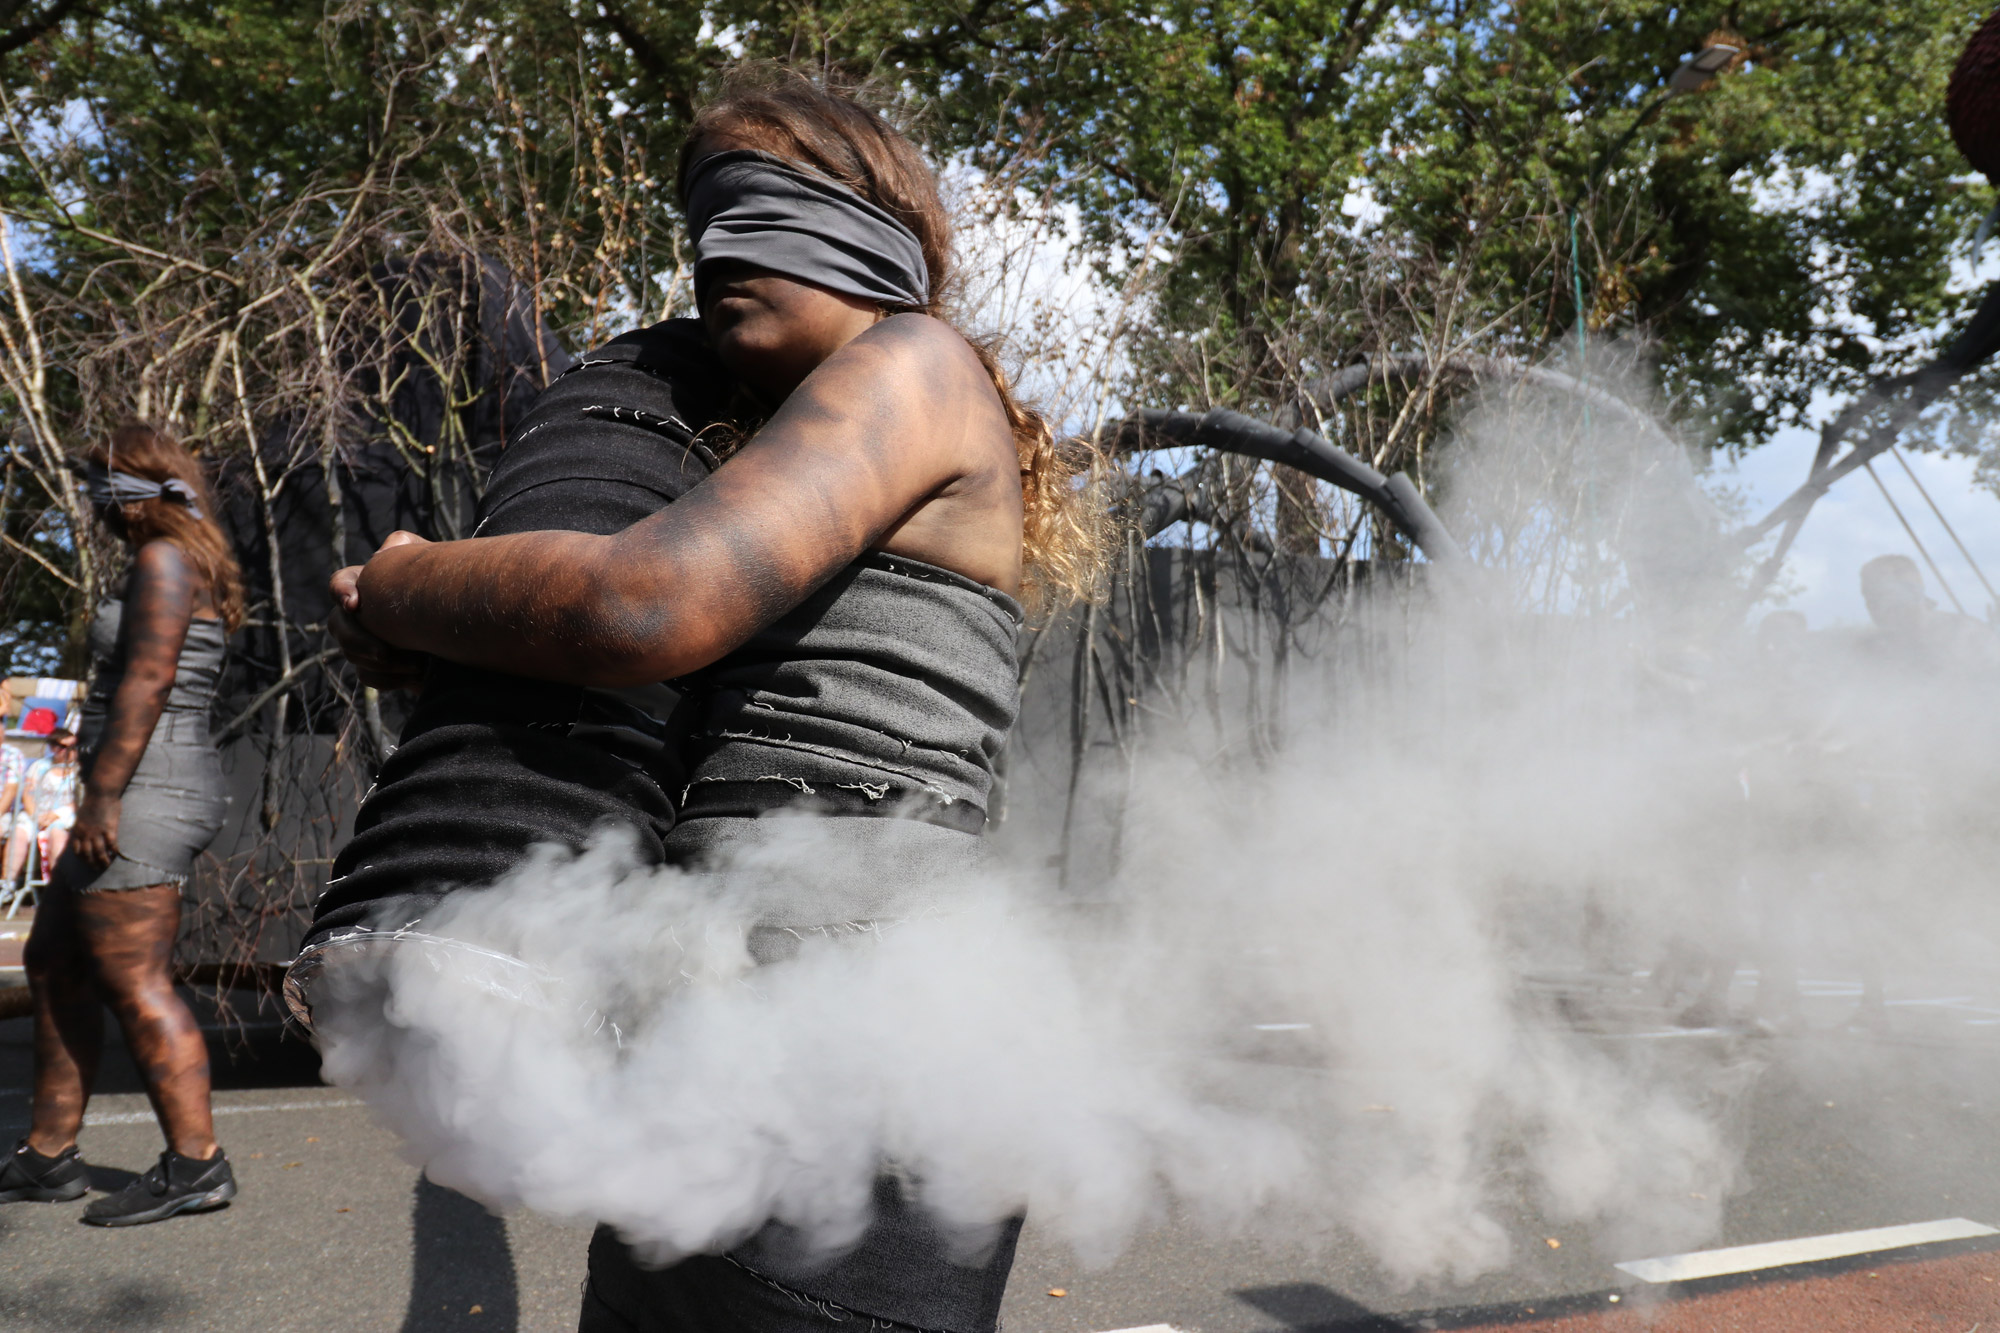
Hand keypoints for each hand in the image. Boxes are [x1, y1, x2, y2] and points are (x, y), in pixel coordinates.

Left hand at [70, 788, 119, 868]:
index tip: (87, 862)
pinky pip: (111, 844)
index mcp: (78, 830)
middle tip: (97, 869)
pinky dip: (113, 851)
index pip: (77, 850)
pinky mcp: (109, 828)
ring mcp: (97, 832)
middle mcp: (85, 834)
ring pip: (99, 852)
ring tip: (107, 865)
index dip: (82, 858)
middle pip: (87, 854)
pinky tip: (116, 854)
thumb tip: (83, 832)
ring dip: (103, 861)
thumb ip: (82, 826)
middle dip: (91, 863)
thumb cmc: (92, 802)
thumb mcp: (81, 816)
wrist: (100, 793)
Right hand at [330, 532, 433, 690]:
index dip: (341, 591)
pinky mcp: (377, 666)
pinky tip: (417, 678)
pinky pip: (369, 677)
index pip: (340, 582)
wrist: (462, 623)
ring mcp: (364, 640)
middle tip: (384, 653)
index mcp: (364, 583)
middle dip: (359, 642)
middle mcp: (358, 613)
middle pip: (339, 627)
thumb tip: (385, 552)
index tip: (354, 604)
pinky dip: (390, 680)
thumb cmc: (442, 583)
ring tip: (417, 665)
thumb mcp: (427, 558)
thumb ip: (405, 547)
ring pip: (353, 655)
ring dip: (381, 665)